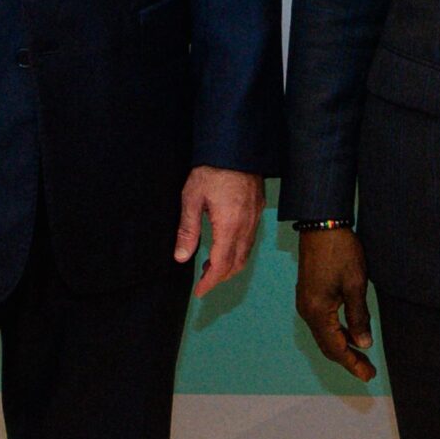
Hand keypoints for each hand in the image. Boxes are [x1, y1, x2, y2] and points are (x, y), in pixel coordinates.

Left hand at [176, 166, 262, 295]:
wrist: (235, 147)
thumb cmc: (211, 170)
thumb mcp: (191, 199)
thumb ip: (188, 230)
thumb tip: (181, 257)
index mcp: (229, 226)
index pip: (221, 265)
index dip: (211, 282)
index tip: (200, 292)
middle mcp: (246, 226)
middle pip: (237, 263)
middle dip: (220, 276)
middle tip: (203, 280)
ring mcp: (255, 219)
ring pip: (246, 253)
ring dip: (230, 264)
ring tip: (211, 265)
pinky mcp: (258, 209)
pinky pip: (251, 239)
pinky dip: (238, 251)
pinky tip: (226, 245)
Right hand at [296, 227, 375, 381]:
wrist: (321, 224)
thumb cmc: (340, 251)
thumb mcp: (356, 284)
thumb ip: (359, 316)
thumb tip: (364, 344)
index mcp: (318, 311)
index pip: (335, 348)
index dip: (352, 364)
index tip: (368, 376)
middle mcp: (307, 311)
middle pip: (327, 345)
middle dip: (348, 359)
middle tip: (368, 372)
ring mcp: (306, 303)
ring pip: (324, 335)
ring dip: (342, 346)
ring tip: (362, 356)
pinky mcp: (309, 295)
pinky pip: (322, 323)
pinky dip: (336, 333)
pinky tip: (350, 334)